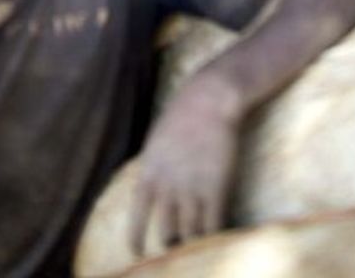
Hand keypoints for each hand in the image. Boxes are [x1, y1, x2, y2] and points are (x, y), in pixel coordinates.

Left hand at [129, 77, 239, 255]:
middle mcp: (168, 186)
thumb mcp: (155, 142)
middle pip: (167, 232)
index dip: (136, 237)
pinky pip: (214, 225)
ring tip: (199, 245)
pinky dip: (215, 235)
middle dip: (171, 243)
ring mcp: (193, 189)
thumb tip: (150, 191)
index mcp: (149, 173)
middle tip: (177, 246)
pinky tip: (219, 237)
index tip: (137, 252)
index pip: (137, 215)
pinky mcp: (216, 188)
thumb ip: (153, 169)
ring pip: (191, 233)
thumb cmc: (182, 115)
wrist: (208, 100)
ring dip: (195, 241)